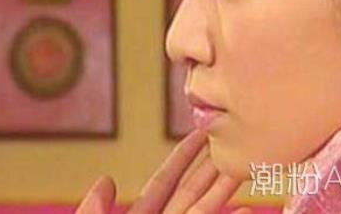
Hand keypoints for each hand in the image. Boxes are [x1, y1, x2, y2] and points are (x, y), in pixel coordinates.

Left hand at [75, 129, 252, 213]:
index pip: (164, 184)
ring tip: (246, 167)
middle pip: (192, 196)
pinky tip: (247, 208)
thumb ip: (93, 211)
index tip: (200, 134)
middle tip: (236, 140)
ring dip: (225, 192)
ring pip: (205, 213)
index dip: (182, 157)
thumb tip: (106, 180)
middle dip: (213, 168)